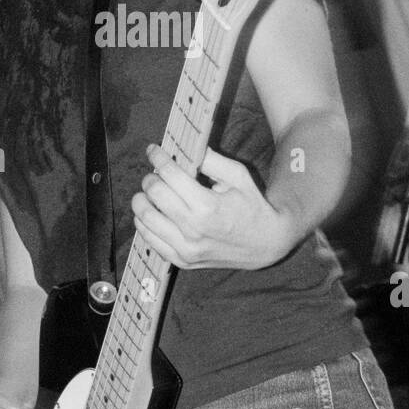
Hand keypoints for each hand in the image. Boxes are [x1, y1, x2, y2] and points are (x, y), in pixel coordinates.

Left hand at [131, 144, 296, 270]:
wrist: (266, 244)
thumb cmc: (252, 206)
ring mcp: (185, 249)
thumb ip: (211, 160)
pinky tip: (155, 212)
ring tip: (152, 193)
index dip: (158, 157)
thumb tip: (186, 147)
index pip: (169, 175)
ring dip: (142, 200)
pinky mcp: (182, 261)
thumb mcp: (239, 176)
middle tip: (156, 173)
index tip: (153, 150)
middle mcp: (193, 230)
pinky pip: (148, 239)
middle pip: (153, 194)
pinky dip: (145, 222)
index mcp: (207, 206)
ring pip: (144, 218)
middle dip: (150, 178)